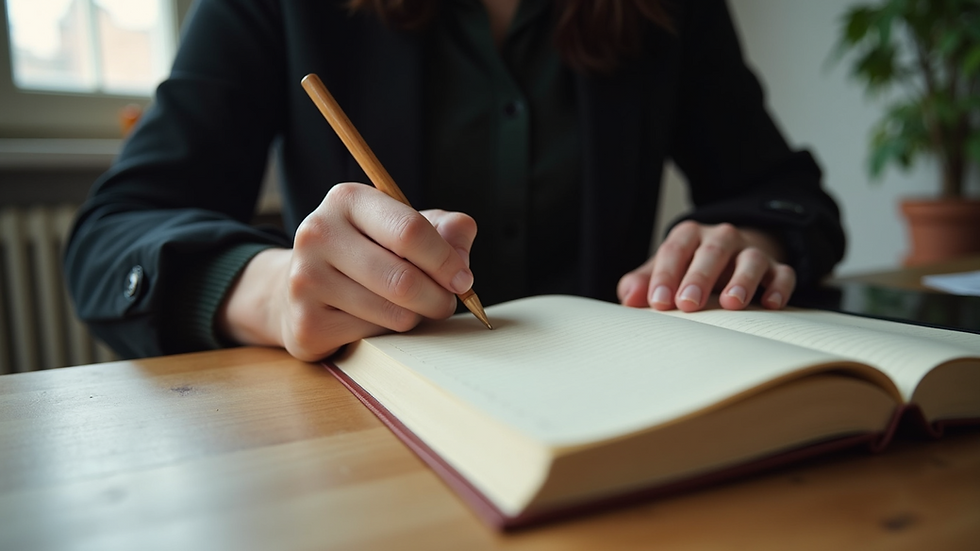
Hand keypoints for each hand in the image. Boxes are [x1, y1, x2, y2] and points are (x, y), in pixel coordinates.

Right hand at [217, 183, 476, 360]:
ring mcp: (306, 279)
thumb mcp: (405, 227)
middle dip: (438, 298)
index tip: (462, 279)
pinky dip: (387, 334)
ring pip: (392, 313)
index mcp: (347, 200)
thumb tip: (461, 252)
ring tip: (411, 309)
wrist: (305, 286)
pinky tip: (376, 320)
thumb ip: (445, 229)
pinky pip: (371, 337)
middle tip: (446, 303)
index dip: (446, 260)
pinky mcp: (306, 323)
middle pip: (403, 279)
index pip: (410, 231)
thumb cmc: (369, 251)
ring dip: (416, 317)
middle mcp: (318, 234)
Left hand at [617, 221, 794, 311]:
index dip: (665, 276)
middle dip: (699, 277)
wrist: (734, 253)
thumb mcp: (664, 270)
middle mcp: (721, 238)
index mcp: (689, 236)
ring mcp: (751, 251)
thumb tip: (629, 298)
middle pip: (711, 252)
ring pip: (750, 260)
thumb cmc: (690, 267)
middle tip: (688, 304)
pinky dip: (779, 287)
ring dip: (742, 281)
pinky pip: (783, 274)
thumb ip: (643, 282)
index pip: (674, 251)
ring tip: (731, 304)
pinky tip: (771, 304)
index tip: (657, 303)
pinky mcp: (776, 267)